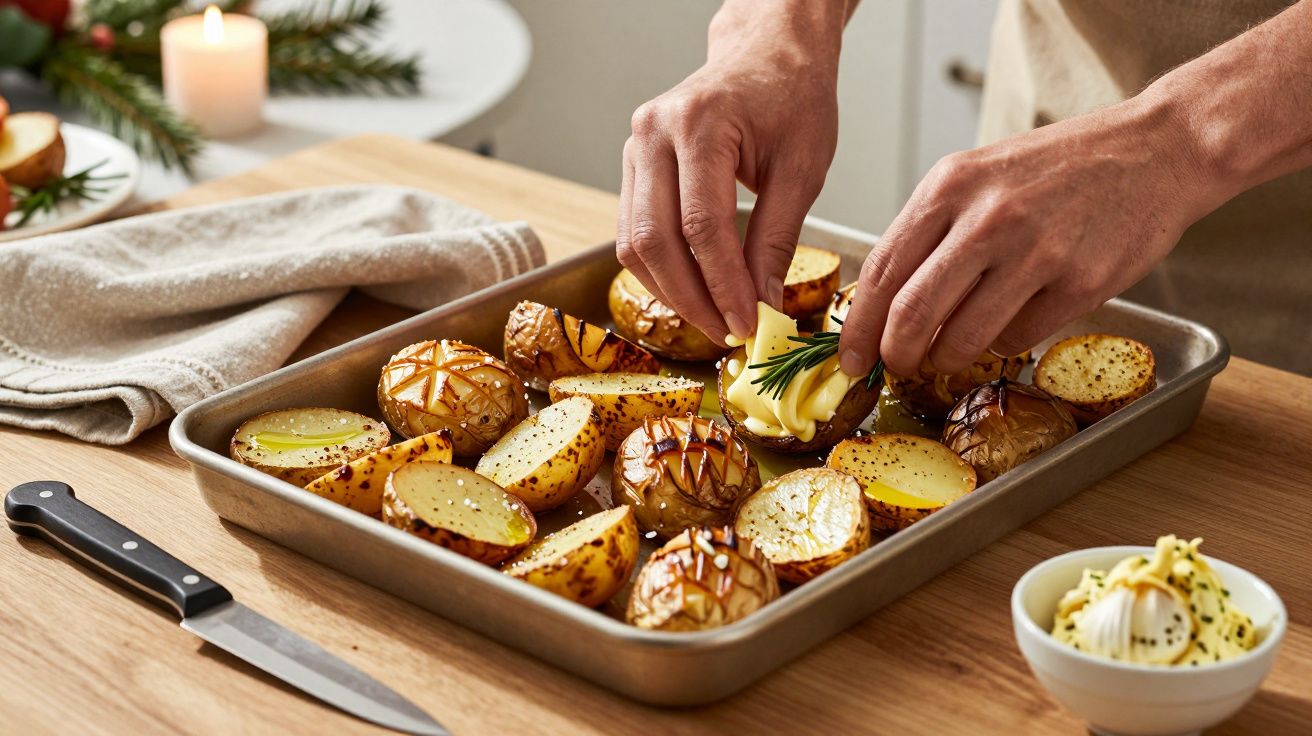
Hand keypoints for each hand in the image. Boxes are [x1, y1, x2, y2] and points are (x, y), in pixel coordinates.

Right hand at [616, 2, 845, 344]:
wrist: (767, 53)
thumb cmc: (791, 96)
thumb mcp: (802, 168)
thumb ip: (776, 240)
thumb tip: (763, 304)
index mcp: (701, 124)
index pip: (703, 227)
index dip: (723, 285)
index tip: (748, 324)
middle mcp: (654, 133)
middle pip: (656, 240)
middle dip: (692, 299)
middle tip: (728, 332)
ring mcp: (635, 148)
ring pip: (635, 243)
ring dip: (672, 292)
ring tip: (713, 318)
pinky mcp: (633, 165)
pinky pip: (634, 232)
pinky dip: (661, 270)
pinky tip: (694, 290)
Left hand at [838, 95, 1222, 377]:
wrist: (1156, 151)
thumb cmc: (1059, 168)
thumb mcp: (978, 176)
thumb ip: (931, 231)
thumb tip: (881, 304)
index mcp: (949, 186)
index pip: (880, 271)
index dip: (857, 326)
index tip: (851, 357)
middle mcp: (986, 217)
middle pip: (911, 313)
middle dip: (894, 355)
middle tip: (895, 368)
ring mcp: (1036, 250)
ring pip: (962, 337)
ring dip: (946, 359)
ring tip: (949, 354)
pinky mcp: (1081, 283)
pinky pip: (1017, 339)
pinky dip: (1003, 345)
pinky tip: (1011, 322)